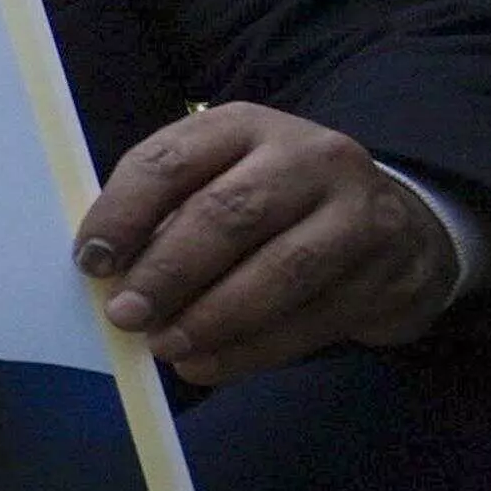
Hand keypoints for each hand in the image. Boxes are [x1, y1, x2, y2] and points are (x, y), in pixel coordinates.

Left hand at [76, 102, 459, 384]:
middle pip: (229, 214)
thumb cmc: (278, 205)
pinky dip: (251, 350)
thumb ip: (168, 215)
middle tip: (126, 315)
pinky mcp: (385, 273)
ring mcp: (358, 214)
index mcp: (246, 125)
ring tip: (165, 346)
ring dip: (210, 317)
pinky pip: (311, 320)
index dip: (123, 212)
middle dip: (168, 271)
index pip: (172, 160)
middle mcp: (309, 158)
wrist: (399, 230)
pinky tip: (206, 365)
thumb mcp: (223, 181)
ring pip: (279, 271)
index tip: (91, 262)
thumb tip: (108, 273)